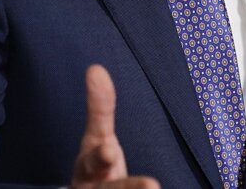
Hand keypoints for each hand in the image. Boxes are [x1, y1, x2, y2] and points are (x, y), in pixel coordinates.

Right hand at [71, 64, 159, 188]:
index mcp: (88, 171)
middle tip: (152, 187)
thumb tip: (95, 69)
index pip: (91, 163)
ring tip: (157, 188)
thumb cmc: (98, 172)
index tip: (109, 151)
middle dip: (128, 188)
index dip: (100, 158)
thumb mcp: (97, 140)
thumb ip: (100, 108)